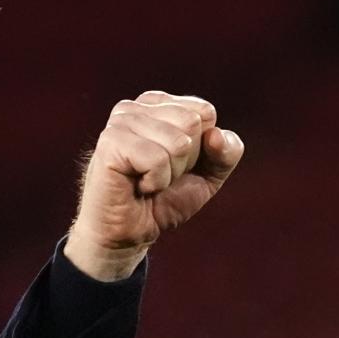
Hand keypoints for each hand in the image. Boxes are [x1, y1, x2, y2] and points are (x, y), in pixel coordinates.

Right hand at [64, 91, 243, 280]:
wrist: (130, 233)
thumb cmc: (165, 199)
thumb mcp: (209, 174)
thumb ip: (227, 152)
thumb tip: (215, 135)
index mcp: (160, 104)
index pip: (205, 112)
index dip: (203, 148)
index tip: (177, 163)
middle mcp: (138, 106)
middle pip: (193, 123)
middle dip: (186, 160)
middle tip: (160, 174)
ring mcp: (121, 120)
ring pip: (178, 142)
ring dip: (170, 173)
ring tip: (147, 180)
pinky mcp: (111, 141)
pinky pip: (157, 159)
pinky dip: (156, 181)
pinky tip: (138, 185)